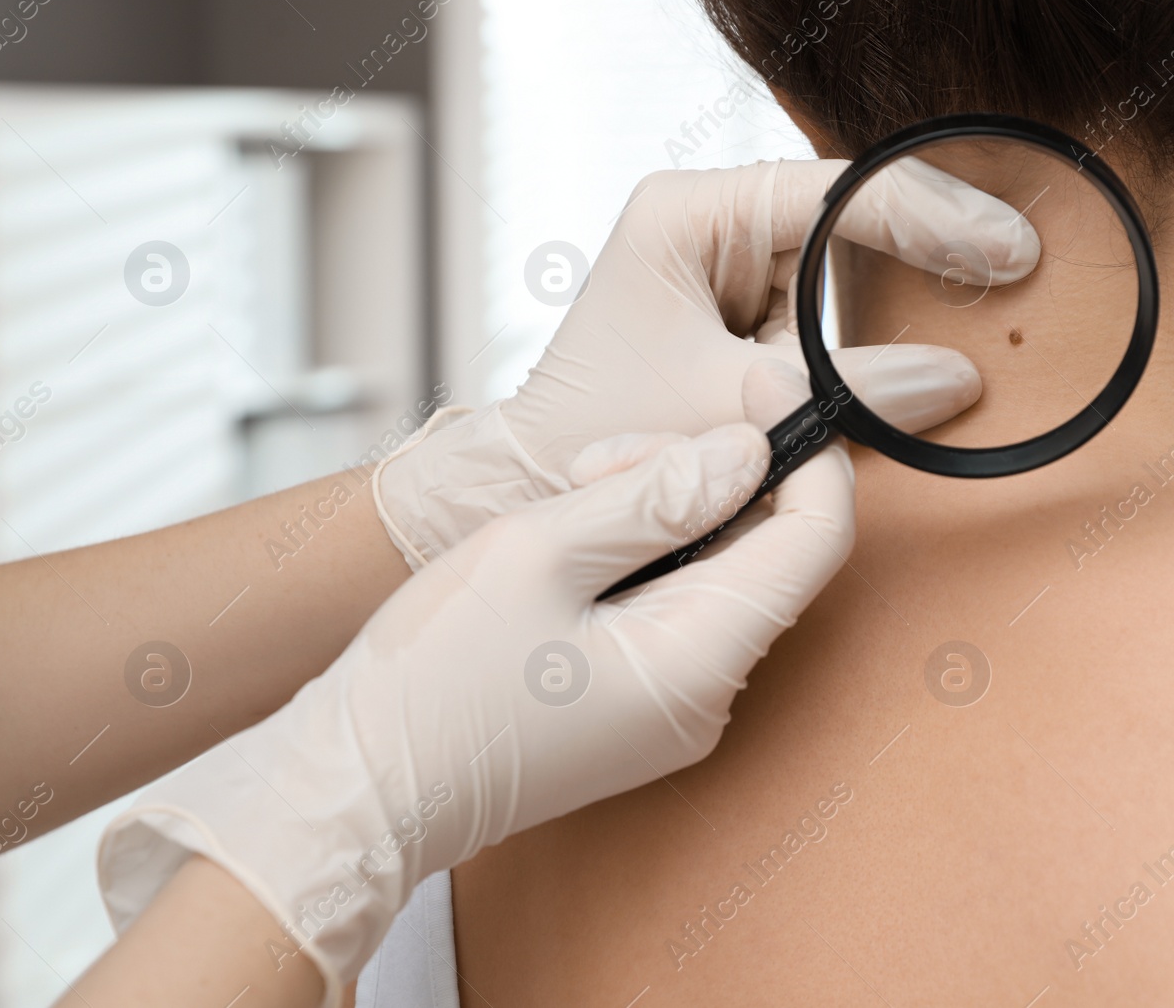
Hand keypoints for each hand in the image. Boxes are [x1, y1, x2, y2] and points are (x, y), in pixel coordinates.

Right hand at [99, 363, 856, 1004]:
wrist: (359, 788)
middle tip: (596, 458)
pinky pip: (674, 605)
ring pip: (715, 568)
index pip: (815, 540)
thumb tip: (749, 451)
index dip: (802, 450)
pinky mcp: (640, 703)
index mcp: (698, 662)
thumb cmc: (430, 678)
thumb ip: (655, 496)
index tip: (756, 385)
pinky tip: (571, 536)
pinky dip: (639, 555)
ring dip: (659, 510)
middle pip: (763, 547)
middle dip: (700, 475)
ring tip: (569, 495)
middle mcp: (708, 697)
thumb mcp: (537, 554)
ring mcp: (675, 706)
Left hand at [375, 158, 1038, 567]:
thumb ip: (848, 391)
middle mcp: (710, 227)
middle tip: (1015, 263)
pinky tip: (921, 349)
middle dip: (929, 243)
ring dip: (902, 296)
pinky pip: (827, 319)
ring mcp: (727, 270)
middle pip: (850, 214)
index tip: (1006, 248)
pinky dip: (869, 342)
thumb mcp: (735, 412)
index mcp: (690, 214)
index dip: (930, 216)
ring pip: (845, 269)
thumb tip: (958, 380)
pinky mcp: (741, 319)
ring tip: (985, 294)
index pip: (835, 191)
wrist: (538, 491)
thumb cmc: (602, 440)